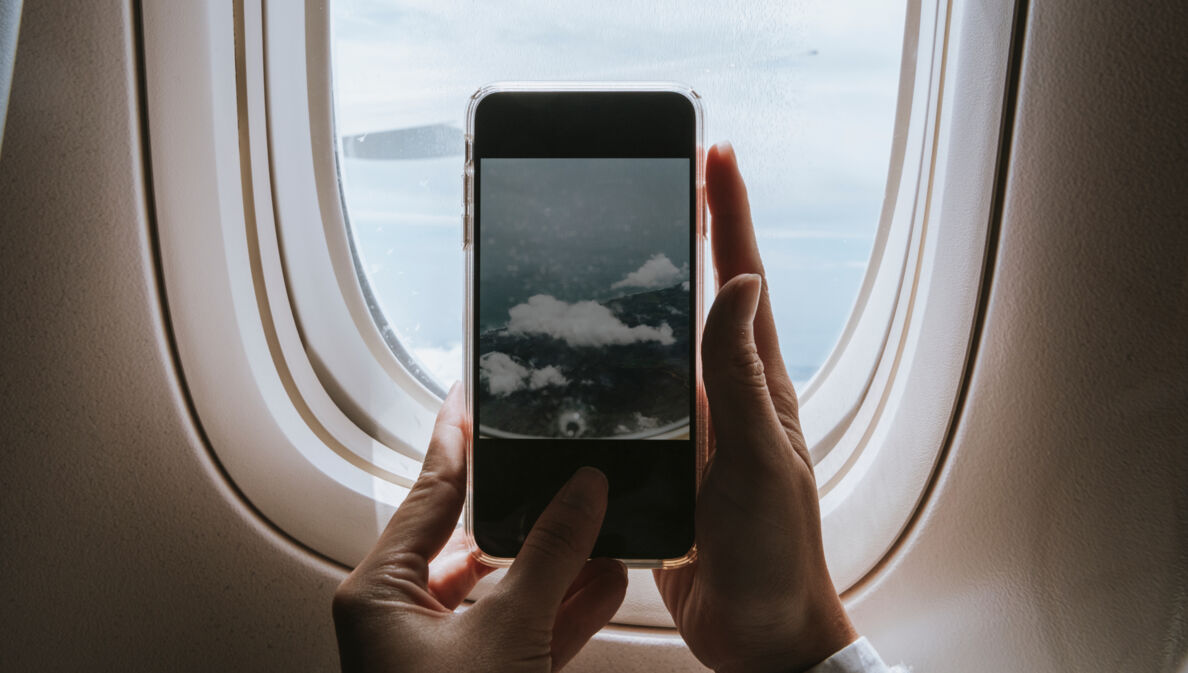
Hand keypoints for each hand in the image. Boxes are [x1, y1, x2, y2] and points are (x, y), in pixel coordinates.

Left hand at [333, 384, 627, 672]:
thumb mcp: (505, 632)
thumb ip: (550, 557)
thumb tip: (583, 492)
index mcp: (378, 593)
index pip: (429, 492)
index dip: (457, 439)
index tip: (471, 394)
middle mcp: (400, 617)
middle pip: (472, 539)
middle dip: (529, 510)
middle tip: (561, 464)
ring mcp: (439, 653)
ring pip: (503, 589)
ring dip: (558, 564)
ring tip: (600, 525)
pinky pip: (521, 630)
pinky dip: (562, 610)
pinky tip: (603, 585)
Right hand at [653, 143, 857, 672]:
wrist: (756, 631)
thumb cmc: (775, 554)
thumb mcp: (762, 459)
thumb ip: (743, 378)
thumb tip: (740, 286)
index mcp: (759, 386)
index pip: (744, 281)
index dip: (731, 215)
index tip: (716, 157)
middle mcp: (727, 397)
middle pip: (704, 299)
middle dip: (689, 236)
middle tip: (664, 182)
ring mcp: (696, 429)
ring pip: (666, 346)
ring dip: (646, 297)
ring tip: (613, 253)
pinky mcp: (666, 463)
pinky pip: (637, 401)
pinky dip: (616, 368)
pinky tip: (588, 358)